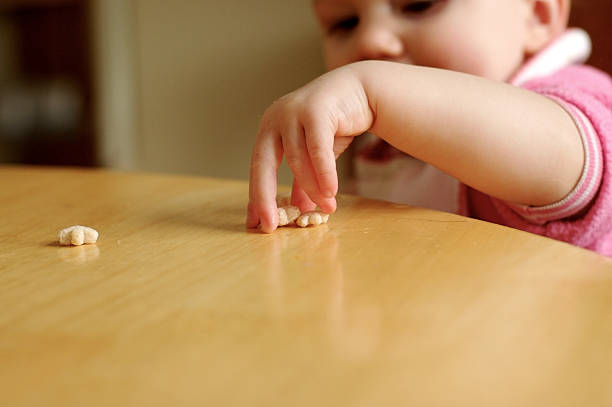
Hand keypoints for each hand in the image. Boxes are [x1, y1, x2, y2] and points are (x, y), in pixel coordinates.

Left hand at [247, 64, 373, 232]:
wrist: (360, 91)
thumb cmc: (333, 123)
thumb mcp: (314, 155)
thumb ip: (305, 180)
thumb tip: (301, 211)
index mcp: (269, 131)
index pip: (258, 169)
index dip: (258, 198)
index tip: (258, 225)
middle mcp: (275, 119)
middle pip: (263, 164)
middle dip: (265, 198)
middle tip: (272, 226)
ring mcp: (293, 111)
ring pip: (296, 159)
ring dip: (312, 188)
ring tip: (327, 208)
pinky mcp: (315, 110)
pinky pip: (317, 148)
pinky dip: (324, 173)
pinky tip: (331, 192)